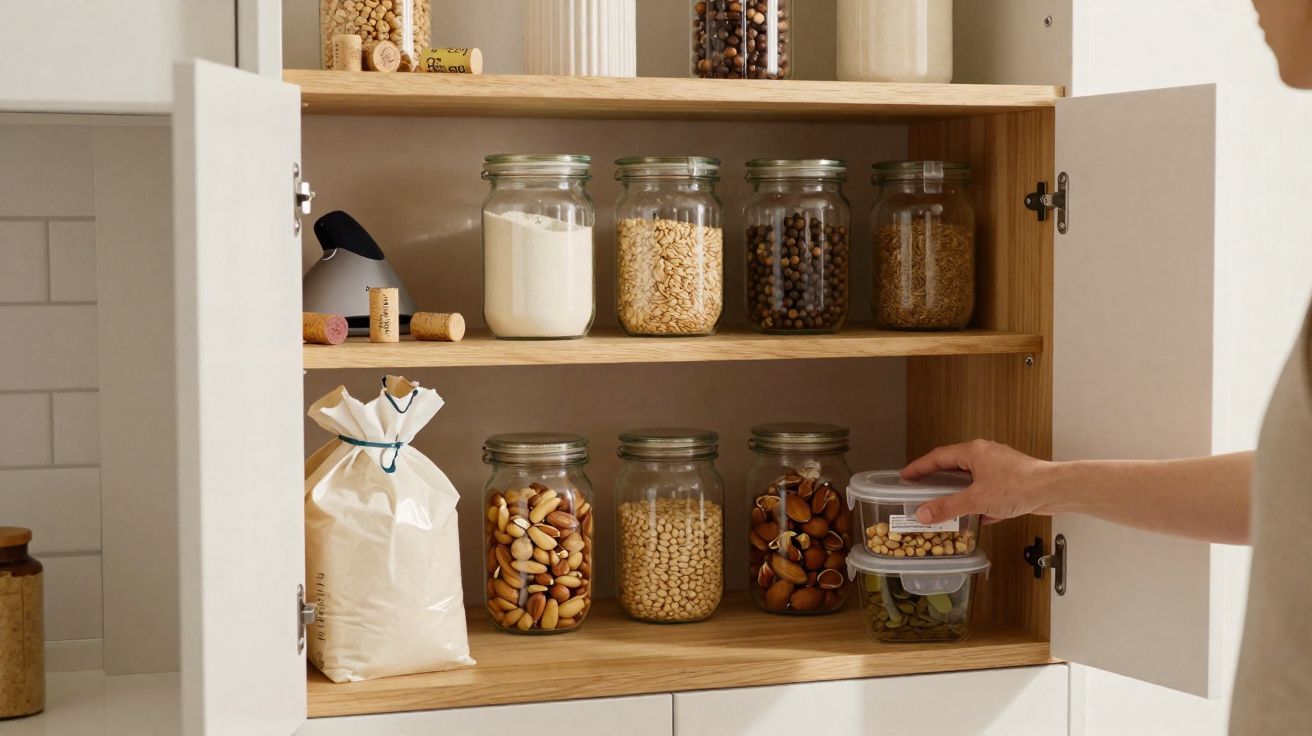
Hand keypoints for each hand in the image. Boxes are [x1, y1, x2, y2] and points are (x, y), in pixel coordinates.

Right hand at [901, 440, 1055, 524]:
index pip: (937, 457)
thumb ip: (948, 507)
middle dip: (937, 479)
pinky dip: (979, 501)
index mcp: (973, 452)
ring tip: (946, 505)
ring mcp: (999, 467)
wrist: (1053, 490)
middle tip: (921, 489)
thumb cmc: (1018, 486)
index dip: (919, 467)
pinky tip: (978, 517)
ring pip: (971, 479)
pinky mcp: (1011, 481)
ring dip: (958, 491)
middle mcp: (985, 455)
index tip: (906, 476)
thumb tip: (923, 513)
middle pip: (953, 466)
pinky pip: (987, 490)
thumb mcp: (977, 499)